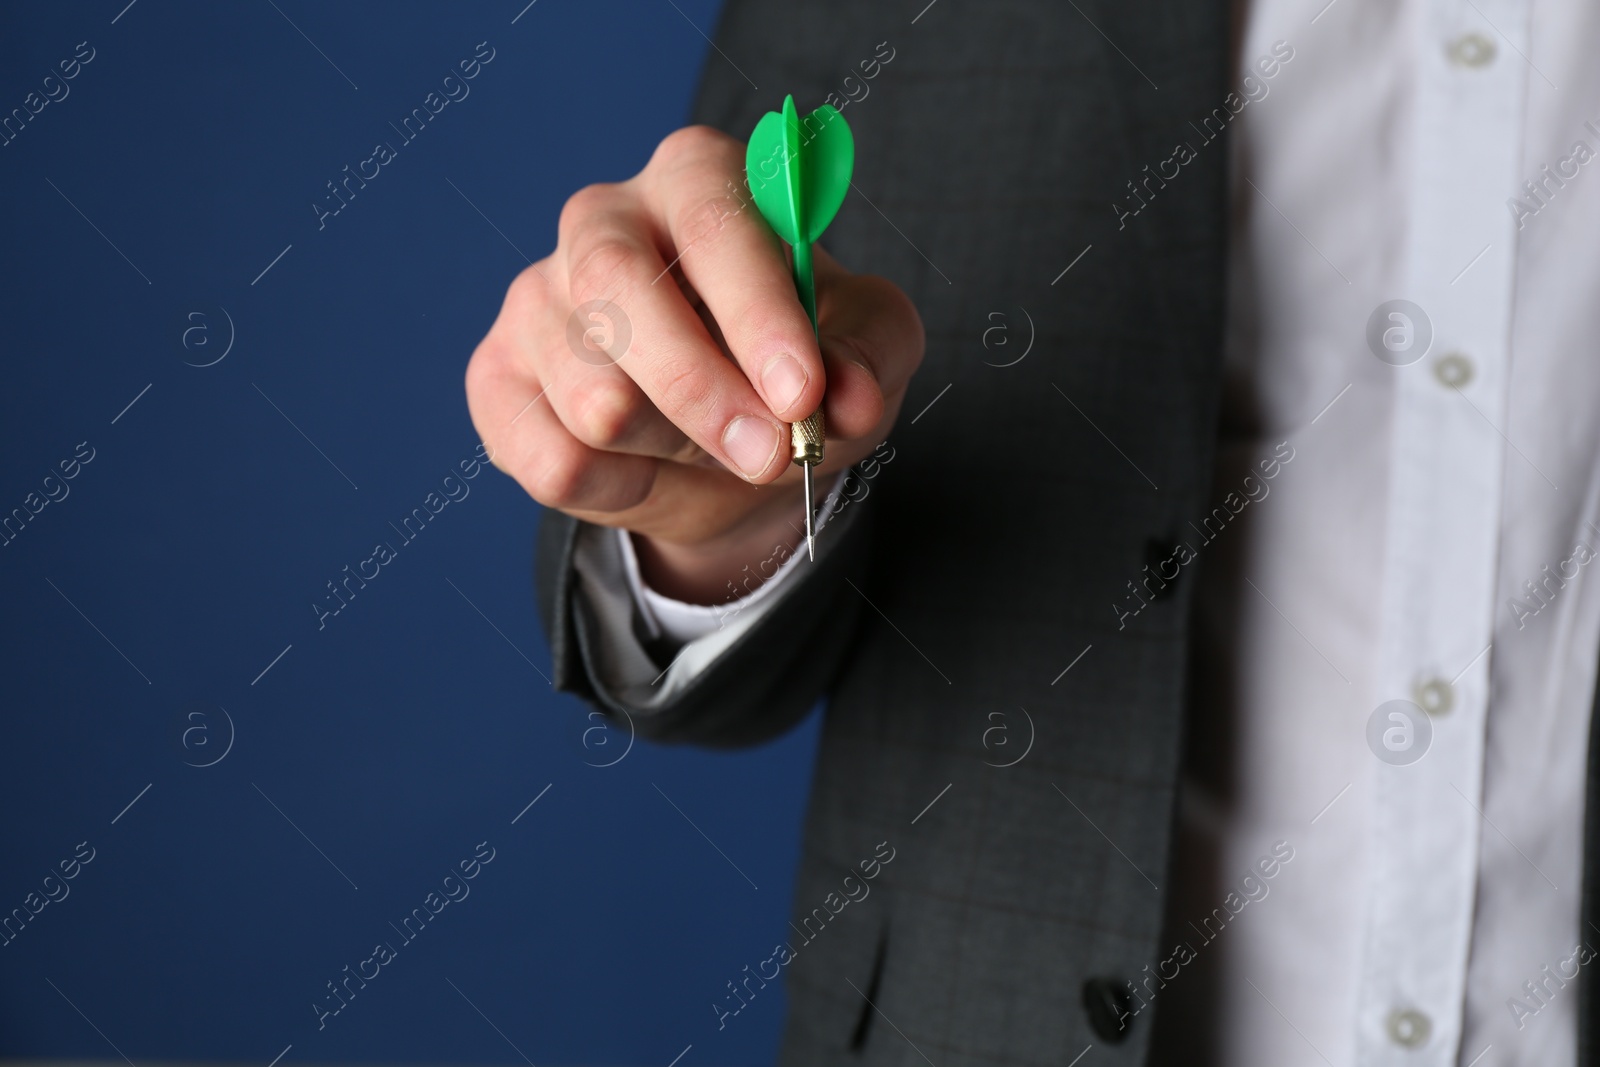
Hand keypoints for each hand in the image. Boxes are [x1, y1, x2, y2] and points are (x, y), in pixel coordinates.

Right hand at [465, 125, 923, 601]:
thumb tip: (849, 398)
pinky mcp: (497, 380)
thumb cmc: (793, 367)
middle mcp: (601, 220)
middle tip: (772, 453)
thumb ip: (870, 360)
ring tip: (716, 447)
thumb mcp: (863, 352)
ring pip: (595, 400)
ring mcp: (535, 299)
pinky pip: (556, 461)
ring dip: (678, 451)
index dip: (758, 312)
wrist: (725, 446)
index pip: (713, 223)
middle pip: (620, 295)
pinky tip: (650, 468)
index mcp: (696, 179)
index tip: (802, 394)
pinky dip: (624, 490)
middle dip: (704, 392)